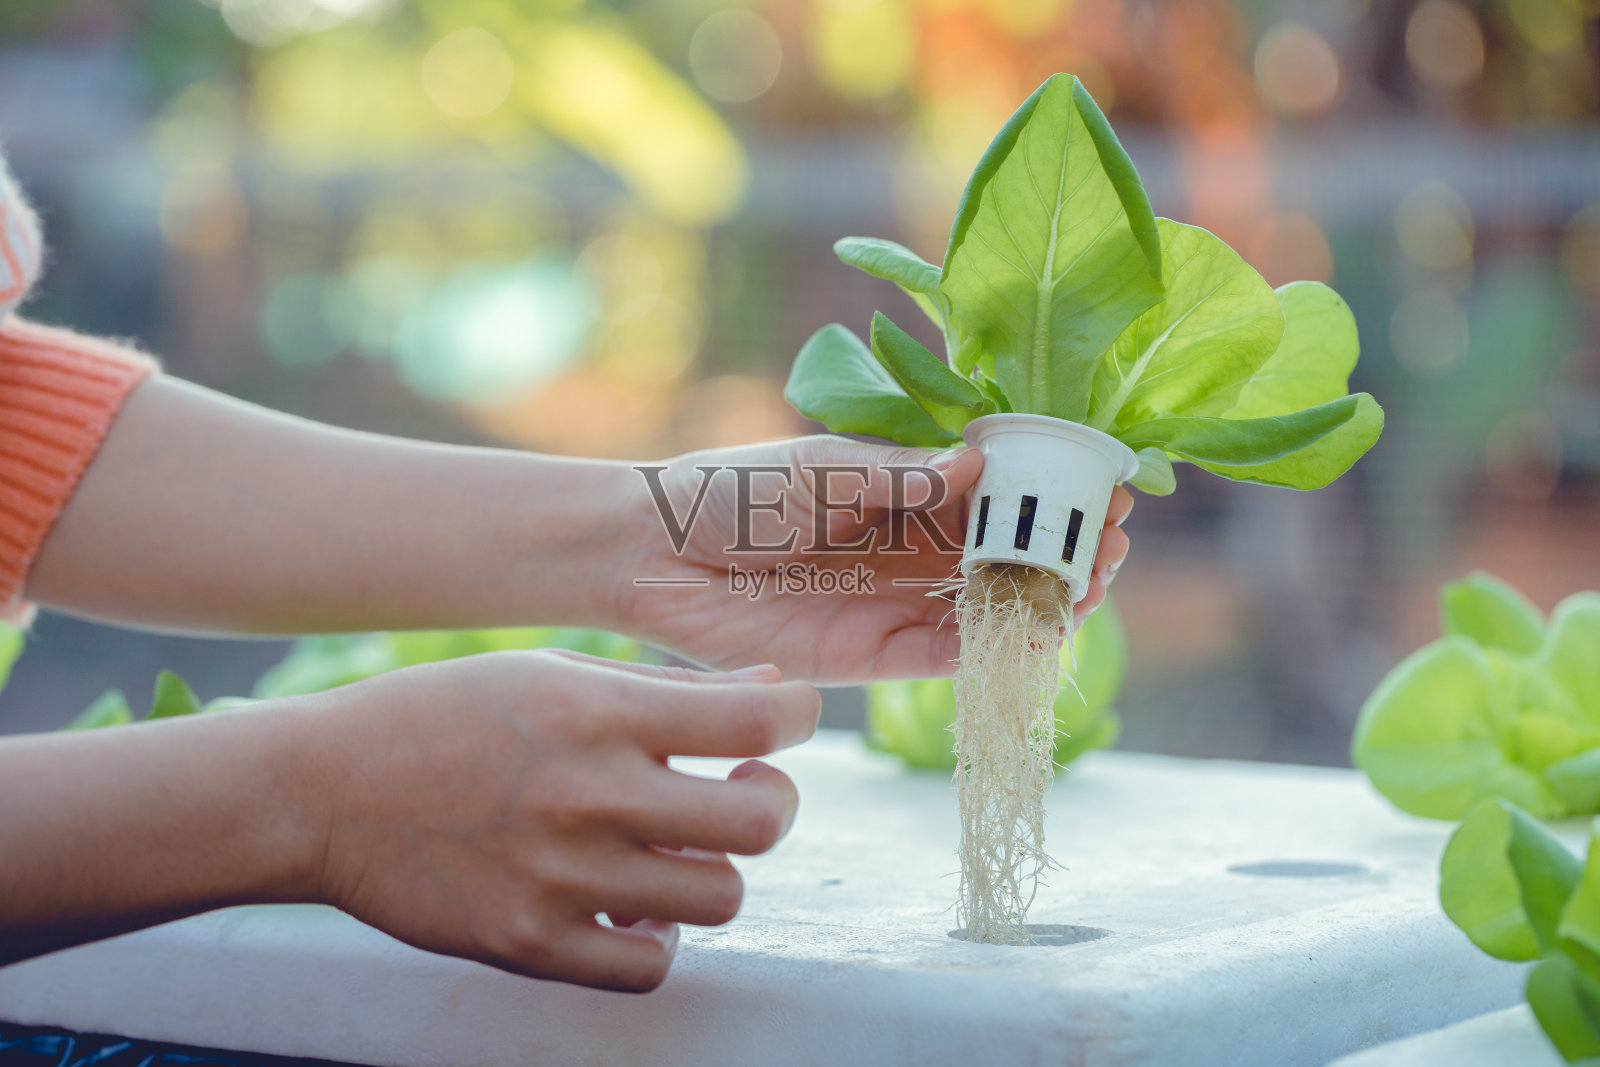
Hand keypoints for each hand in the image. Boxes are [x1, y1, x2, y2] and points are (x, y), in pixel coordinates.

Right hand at [301, 651, 818, 991]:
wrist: (321, 792)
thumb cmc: (445, 716)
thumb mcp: (553, 673)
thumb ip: (668, 688)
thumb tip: (774, 689)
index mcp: (596, 712)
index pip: (757, 719)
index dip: (797, 716)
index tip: (785, 721)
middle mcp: (588, 796)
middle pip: (761, 823)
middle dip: (773, 801)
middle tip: (743, 788)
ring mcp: (559, 880)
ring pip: (720, 898)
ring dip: (714, 870)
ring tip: (676, 847)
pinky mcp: (528, 945)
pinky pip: (650, 966)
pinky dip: (658, 939)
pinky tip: (633, 906)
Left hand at [620, 436, 1132, 683]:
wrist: (654, 558)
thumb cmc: (728, 493)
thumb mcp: (818, 470)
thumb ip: (894, 476)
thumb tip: (975, 463)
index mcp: (901, 490)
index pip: (995, 492)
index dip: (1050, 490)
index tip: (1105, 484)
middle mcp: (909, 548)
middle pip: (1006, 553)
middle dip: (1063, 548)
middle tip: (1113, 542)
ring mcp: (894, 603)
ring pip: (986, 607)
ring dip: (1042, 600)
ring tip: (1092, 587)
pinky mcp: (871, 656)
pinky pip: (944, 656)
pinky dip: (990, 651)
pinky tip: (1035, 637)